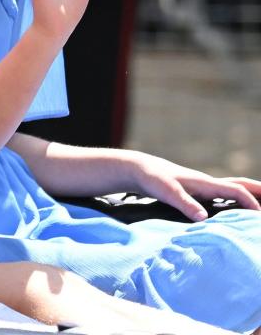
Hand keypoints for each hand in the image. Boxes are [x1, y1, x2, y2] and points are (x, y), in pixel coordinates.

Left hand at [128, 150, 260, 220]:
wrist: (140, 169)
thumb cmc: (152, 179)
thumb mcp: (166, 192)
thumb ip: (184, 203)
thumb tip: (203, 218)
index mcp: (205, 182)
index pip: (236, 190)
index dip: (251, 202)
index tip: (259, 216)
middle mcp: (208, 183)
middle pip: (241, 184)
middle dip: (260, 192)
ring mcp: (203, 187)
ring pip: (234, 189)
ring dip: (250, 195)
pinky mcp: (197, 192)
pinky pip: (224, 195)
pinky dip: (236, 200)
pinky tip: (236, 211)